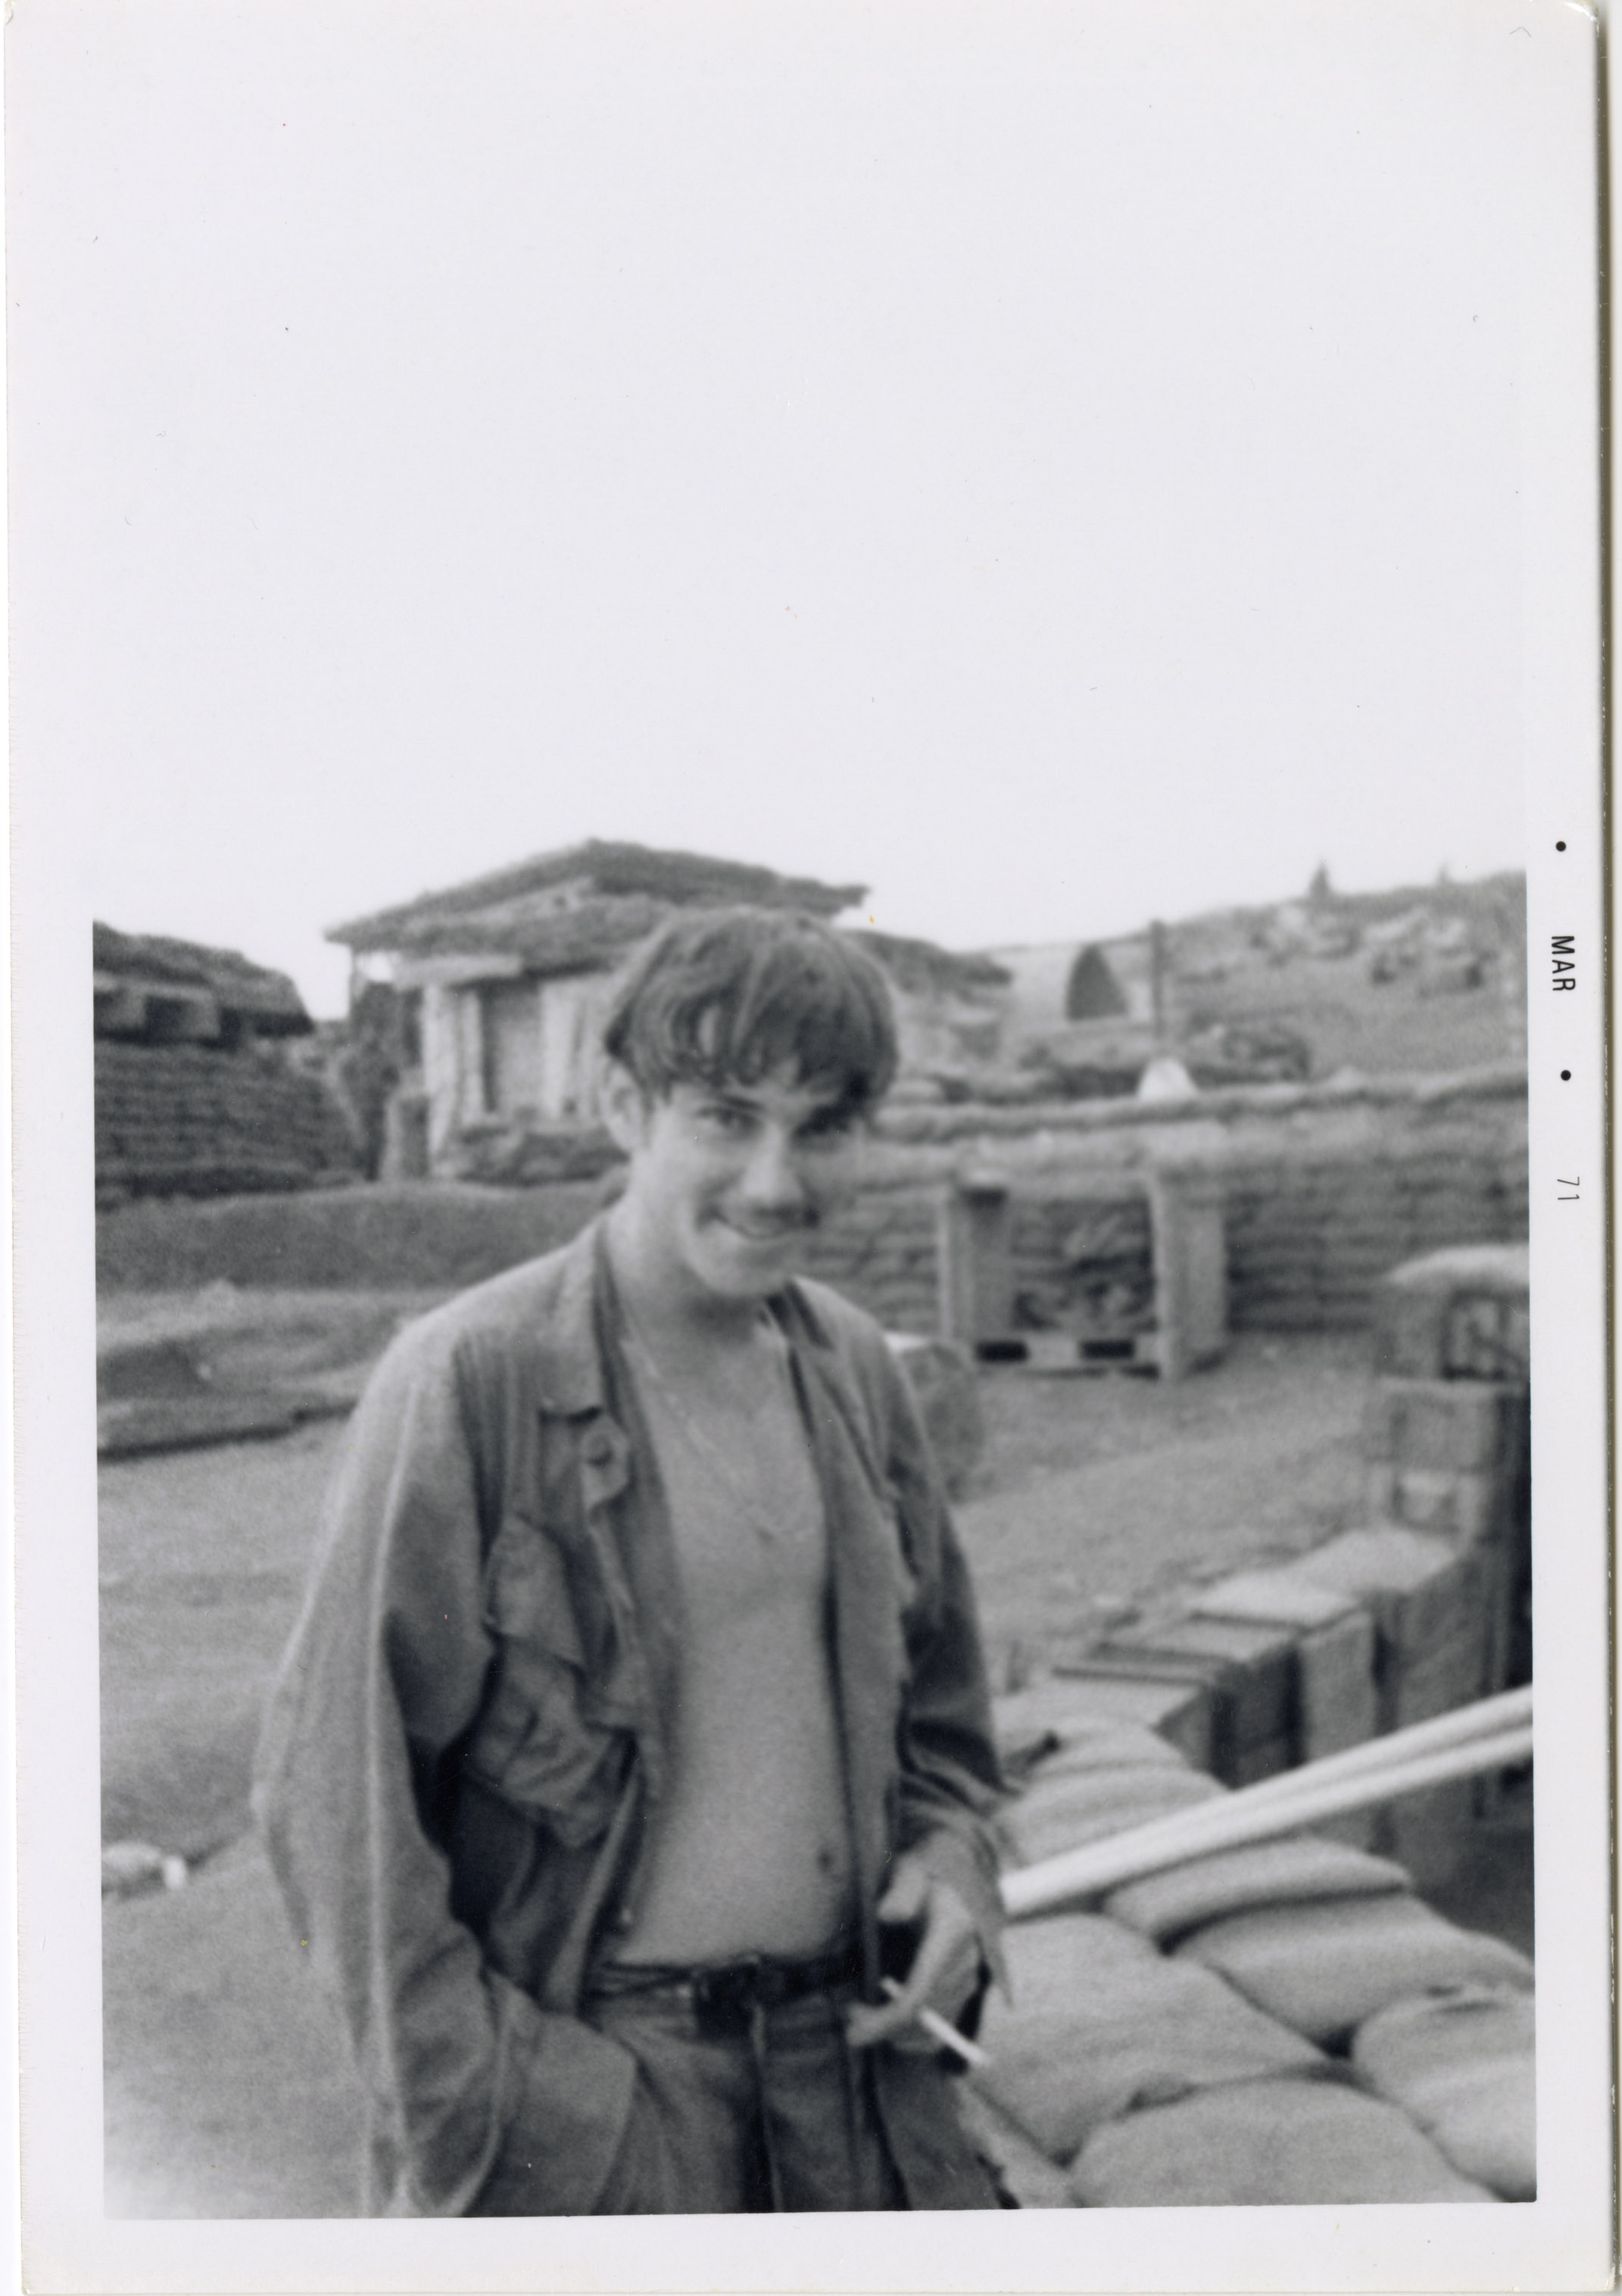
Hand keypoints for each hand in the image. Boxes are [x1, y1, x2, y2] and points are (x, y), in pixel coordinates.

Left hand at [844, 1854, 981, 2051]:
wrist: (963, 1874)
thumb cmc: (929, 1870)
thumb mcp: (913, 1870)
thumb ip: (902, 1890)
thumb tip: (886, 1915)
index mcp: (952, 1935)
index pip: (918, 1996)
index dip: (885, 2022)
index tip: (853, 2033)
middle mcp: (965, 1964)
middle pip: (923, 2020)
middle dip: (883, 2027)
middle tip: (850, 2013)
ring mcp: (968, 1978)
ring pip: (932, 2029)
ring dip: (896, 2031)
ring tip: (865, 2012)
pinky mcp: (964, 1987)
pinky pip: (940, 2025)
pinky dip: (912, 2030)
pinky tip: (888, 2016)